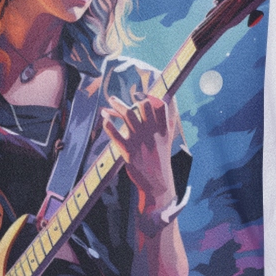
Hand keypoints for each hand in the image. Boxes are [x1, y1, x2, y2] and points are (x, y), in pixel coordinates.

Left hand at [102, 85, 175, 216]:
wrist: (157, 181)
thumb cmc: (160, 157)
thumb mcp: (167, 138)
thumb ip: (167, 120)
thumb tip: (170, 102)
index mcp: (162, 129)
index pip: (160, 106)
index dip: (150, 97)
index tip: (141, 94)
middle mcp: (152, 132)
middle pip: (144, 106)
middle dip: (133, 99)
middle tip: (125, 98)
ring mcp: (140, 140)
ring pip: (129, 115)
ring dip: (118, 105)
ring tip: (111, 101)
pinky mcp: (128, 151)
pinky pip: (116, 134)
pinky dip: (109, 125)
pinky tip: (104, 118)